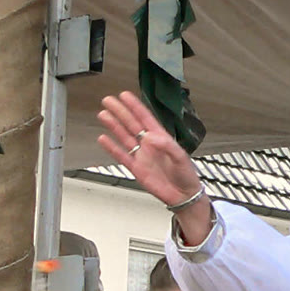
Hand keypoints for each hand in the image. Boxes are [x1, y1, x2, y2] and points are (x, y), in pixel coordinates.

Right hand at [97, 91, 211, 244]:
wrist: (183, 195)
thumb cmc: (186, 175)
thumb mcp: (181, 157)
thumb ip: (166, 145)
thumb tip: (149, 136)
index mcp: (161, 137)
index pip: (145, 117)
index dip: (135, 106)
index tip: (125, 95)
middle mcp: (149, 144)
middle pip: (131, 124)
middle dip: (120, 111)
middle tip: (108, 100)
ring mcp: (142, 155)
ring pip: (124, 137)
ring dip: (114, 125)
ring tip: (103, 114)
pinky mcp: (136, 168)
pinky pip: (121, 155)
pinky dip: (112, 147)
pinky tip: (103, 139)